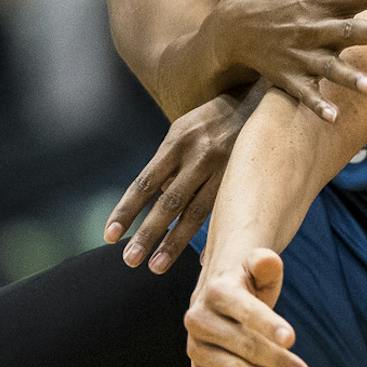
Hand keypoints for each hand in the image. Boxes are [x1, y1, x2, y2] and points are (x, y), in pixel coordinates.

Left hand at [105, 83, 264, 271]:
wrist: (257, 98)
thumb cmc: (210, 120)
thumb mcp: (183, 130)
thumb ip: (169, 164)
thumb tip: (158, 198)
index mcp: (176, 142)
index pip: (144, 183)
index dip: (126, 210)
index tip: (109, 235)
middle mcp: (198, 156)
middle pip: (168, 203)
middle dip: (147, 234)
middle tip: (129, 261)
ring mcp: (223, 169)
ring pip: (195, 213)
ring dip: (174, 243)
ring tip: (155, 267)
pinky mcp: (242, 178)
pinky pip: (222, 212)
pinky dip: (212, 237)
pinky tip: (204, 261)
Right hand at [186, 247, 309, 366]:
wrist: (219, 298)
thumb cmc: (248, 282)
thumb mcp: (258, 266)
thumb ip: (264, 262)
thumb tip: (268, 260)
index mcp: (216, 291)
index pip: (245, 310)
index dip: (268, 324)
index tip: (292, 339)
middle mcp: (199, 320)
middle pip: (244, 346)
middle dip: (277, 362)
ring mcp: (197, 348)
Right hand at [208, 0, 366, 118]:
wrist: (234, 25)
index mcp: (324, 1)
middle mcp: (315, 27)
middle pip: (348, 30)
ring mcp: (301, 54)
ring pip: (329, 67)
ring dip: (349, 78)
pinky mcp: (288, 77)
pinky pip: (304, 94)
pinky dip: (317, 106)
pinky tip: (333, 119)